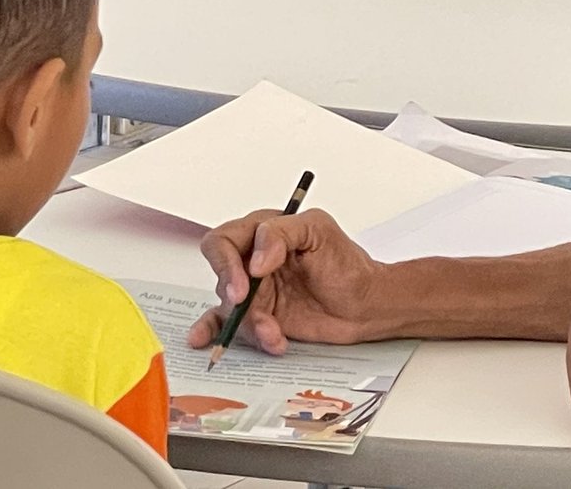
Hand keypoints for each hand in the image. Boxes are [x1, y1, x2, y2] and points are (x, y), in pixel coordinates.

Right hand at [187, 208, 384, 354]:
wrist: (366, 305)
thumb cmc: (347, 264)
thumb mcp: (318, 232)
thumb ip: (281, 234)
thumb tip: (255, 261)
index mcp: (262, 231)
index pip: (224, 242)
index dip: (227, 264)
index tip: (244, 285)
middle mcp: (252, 260)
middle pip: (223, 277)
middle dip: (236, 299)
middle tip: (252, 310)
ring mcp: (255, 291)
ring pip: (230, 307)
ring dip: (249, 324)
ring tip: (275, 334)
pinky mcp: (260, 316)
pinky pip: (226, 322)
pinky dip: (213, 330)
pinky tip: (203, 338)